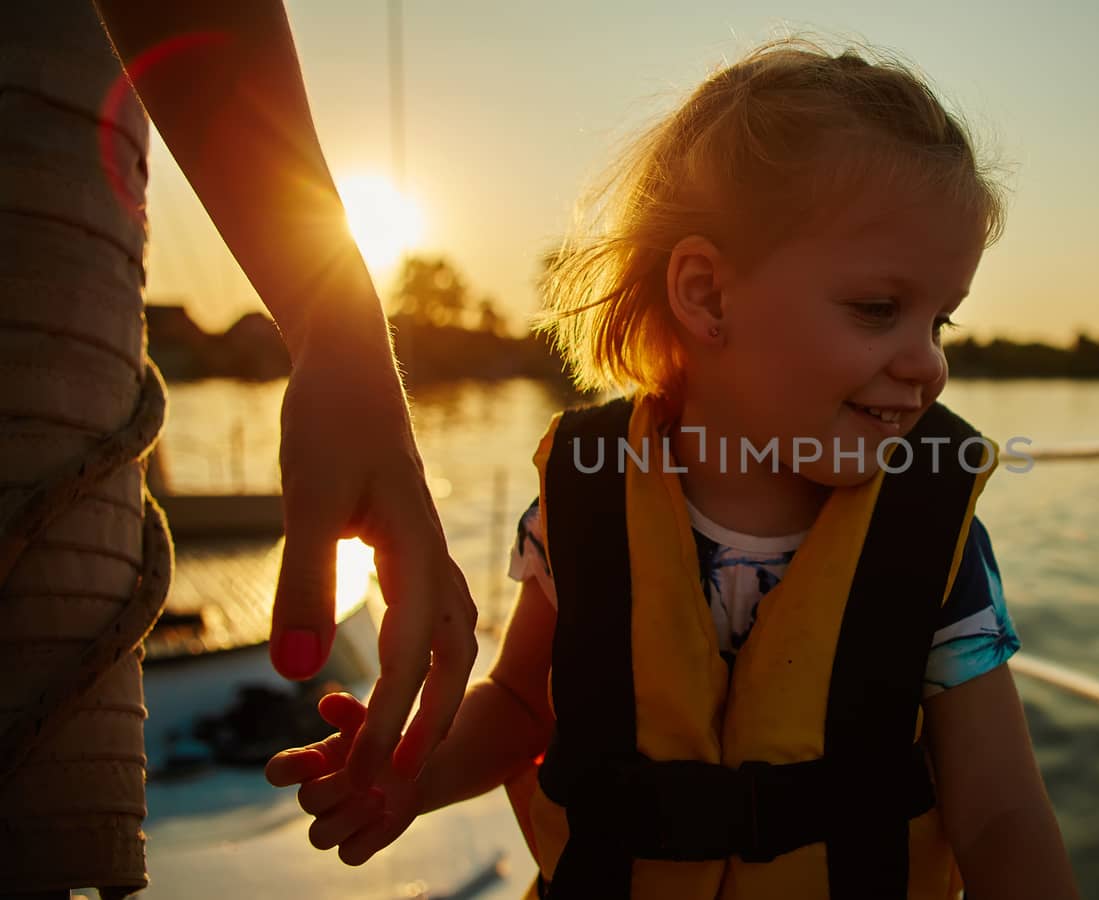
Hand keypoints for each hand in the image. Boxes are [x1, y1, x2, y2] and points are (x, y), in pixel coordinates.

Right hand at [266, 692, 420, 864]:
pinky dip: (368, 841)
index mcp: (311, 765)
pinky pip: (350, 855)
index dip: (289, 768)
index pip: (278, 771)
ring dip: (348, 820)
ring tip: (379, 798)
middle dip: (336, 789)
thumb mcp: (369, 722)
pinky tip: (389, 817)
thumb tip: (329, 701)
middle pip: (308, 802)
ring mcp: (336, 822)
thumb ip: (348, 713)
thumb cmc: (380, 740)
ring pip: (321, 837)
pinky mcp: (358, 842)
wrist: (413, 768)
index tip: (316, 757)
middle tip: (367, 779)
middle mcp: (317, 796)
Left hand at [270, 325, 476, 786]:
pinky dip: (421, 662)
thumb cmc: (327, 419)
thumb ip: (304, 582)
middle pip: (449, 659)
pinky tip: (396, 677)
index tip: (372, 775)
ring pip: (448, 641)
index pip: (412, 656)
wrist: (349, 361)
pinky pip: (430, 618)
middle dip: (426, 726)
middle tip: (394, 786)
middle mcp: (434, 557)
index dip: (393, 722)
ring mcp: (427, 549)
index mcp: (418, 552)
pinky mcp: (409, 543)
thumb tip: (298, 673)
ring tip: (401, 746)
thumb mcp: (305, 498)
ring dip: (429, 697)